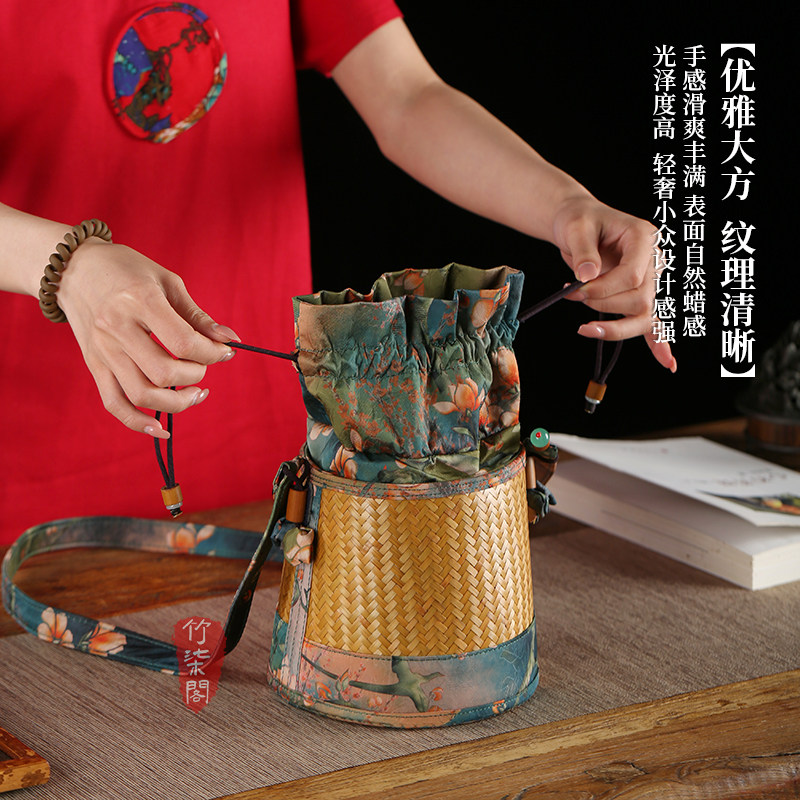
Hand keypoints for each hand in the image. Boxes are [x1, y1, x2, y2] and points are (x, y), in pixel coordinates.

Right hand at [56, 240, 238, 437]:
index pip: (183, 343)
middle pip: (164, 373)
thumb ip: (198, 316)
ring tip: (196, 393)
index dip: (212, 353)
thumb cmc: (128, 270)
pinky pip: (114, 403)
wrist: (74, 269)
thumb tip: (230, 340)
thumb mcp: (167, 282)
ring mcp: (102, 351)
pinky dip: (137, 423)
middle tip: (204, 364)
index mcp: (139, 301)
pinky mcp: (93, 365)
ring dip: (177, 403)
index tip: (225, 351)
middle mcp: (116, 329)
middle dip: (197, 376)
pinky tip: (161, 429)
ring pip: (142, 395)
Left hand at [552, 195, 676, 371]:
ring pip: (644, 316)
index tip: (576, 290)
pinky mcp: (641, 295)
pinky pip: (654, 322)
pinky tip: (668, 364)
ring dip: (614, 327)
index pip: (632, 276)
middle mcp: (654, 261)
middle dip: (603, 305)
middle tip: (574, 296)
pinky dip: (659, 344)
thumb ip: (583, 251)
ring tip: (585, 328)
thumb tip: (586, 276)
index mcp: (644, 238)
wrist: (579, 222)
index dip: (603, 289)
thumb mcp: (575, 228)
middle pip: (640, 299)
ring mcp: (651, 280)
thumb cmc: (579, 221)